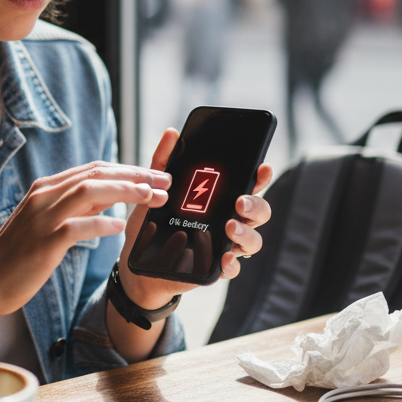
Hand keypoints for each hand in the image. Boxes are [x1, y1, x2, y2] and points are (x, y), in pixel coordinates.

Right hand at [0, 161, 169, 318]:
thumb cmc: (19, 256)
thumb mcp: (49, 223)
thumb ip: (77, 208)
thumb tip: (112, 198)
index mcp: (47, 188)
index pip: (95, 169)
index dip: (128, 170)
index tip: (156, 176)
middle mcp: (45, 195)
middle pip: (97, 174)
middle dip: (135, 175)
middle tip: (166, 182)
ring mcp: (43, 217)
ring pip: (91, 191)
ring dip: (125, 191)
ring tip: (152, 198)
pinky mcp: (44, 241)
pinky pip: (79, 226)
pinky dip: (102, 225)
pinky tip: (120, 229)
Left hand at [117, 129, 273, 309]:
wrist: (139, 260)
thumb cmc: (152, 223)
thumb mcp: (154, 190)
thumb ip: (164, 162)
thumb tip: (171, 133)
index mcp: (220, 199)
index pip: (248, 184)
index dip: (260, 176)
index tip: (262, 167)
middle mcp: (229, 220)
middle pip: (259, 212)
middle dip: (256, 205)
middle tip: (240, 202)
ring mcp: (225, 245)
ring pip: (253, 241)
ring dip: (247, 234)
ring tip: (230, 227)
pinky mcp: (215, 267)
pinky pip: (233, 268)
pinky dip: (232, 264)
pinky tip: (224, 258)